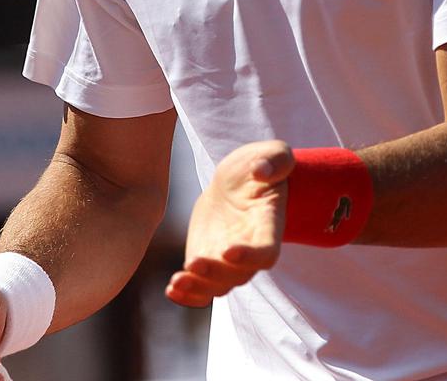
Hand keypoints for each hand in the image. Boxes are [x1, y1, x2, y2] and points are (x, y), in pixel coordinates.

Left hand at [166, 140, 294, 307]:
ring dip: (197, 288)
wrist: (236, 183)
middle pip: (238, 275)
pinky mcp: (208, 262)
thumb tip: (262, 171)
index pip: (266, 252)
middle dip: (215, 273)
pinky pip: (201, 288)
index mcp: (269, 227)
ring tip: (176, 282)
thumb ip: (275, 160)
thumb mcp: (272, 153)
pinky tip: (171, 290)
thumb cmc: (259, 166)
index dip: (250, 257)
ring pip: (217, 286)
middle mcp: (250, 251)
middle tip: (193, 264)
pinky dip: (188, 295)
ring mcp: (228, 261)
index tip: (229, 251)